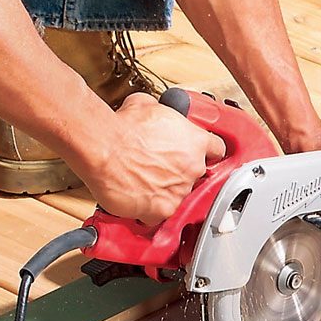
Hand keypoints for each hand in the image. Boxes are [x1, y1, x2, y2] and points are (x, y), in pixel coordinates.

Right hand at [76, 93, 226, 224]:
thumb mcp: (147, 106)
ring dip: (165, 191)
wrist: (103, 147)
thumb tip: (156, 111)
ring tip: (144, 182)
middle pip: (196, 175)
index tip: (197, 154)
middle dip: (180, 172)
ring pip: (179, 196)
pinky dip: (150, 210)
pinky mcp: (161, 210)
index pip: (217, 150)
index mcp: (196, 141)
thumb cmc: (123, 128)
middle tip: (160, 167)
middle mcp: (193, 168)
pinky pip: (160, 215)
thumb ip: (162, 113)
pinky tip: (138, 199)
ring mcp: (179, 191)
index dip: (205, 152)